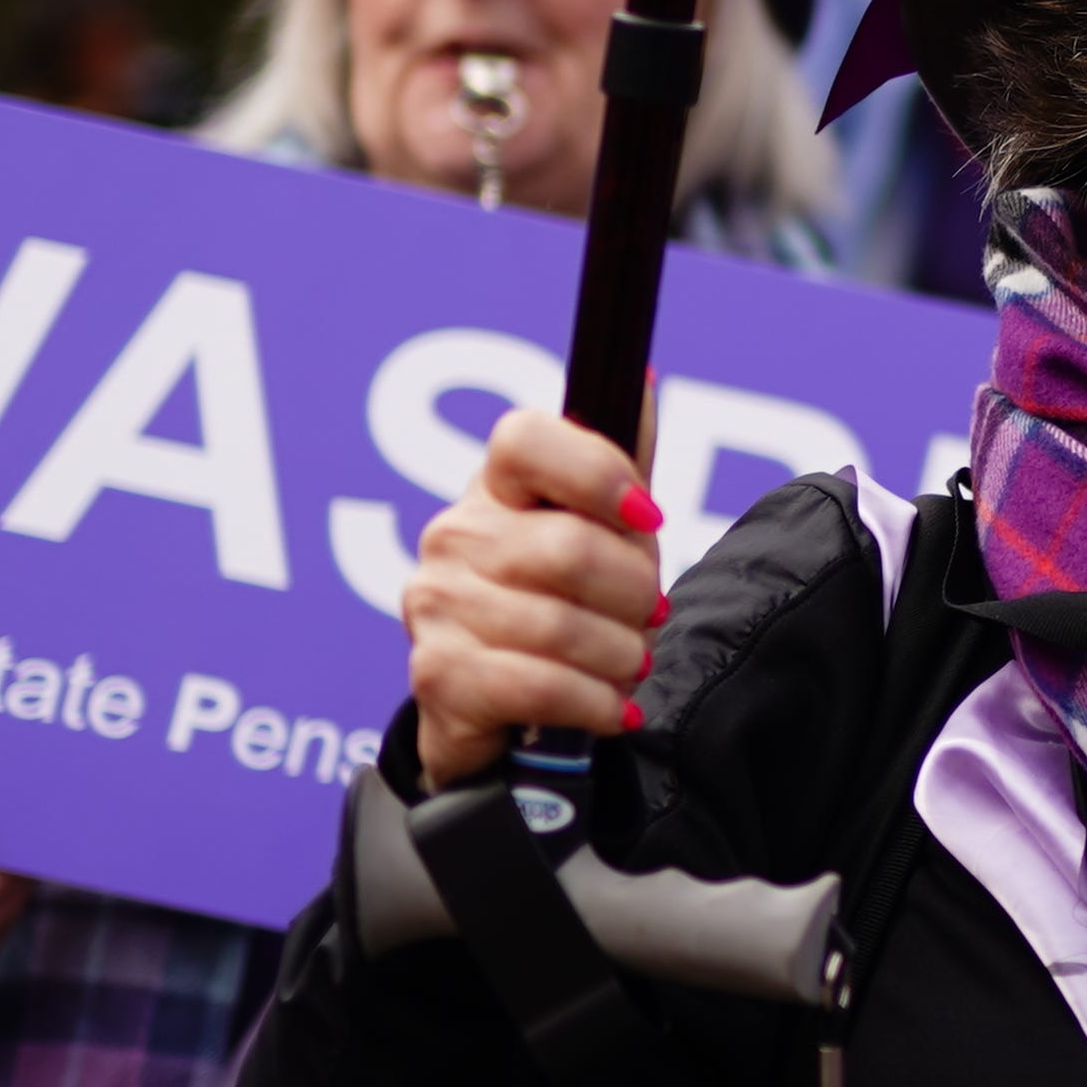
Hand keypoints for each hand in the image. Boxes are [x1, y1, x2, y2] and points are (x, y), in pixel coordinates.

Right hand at [406, 406, 663, 788]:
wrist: (501, 706)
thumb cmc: (562, 600)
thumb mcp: (603, 532)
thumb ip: (622, 462)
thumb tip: (644, 379)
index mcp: (496, 485)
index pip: (526, 438)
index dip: (598, 473)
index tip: (647, 516)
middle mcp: (454, 534)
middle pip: (570, 549)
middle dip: (635, 593)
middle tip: (650, 616)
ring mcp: (436, 603)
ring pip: (561, 626)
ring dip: (621, 655)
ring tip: (630, 664)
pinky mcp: (437, 674)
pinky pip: (538, 684)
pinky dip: (595, 701)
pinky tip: (615, 707)